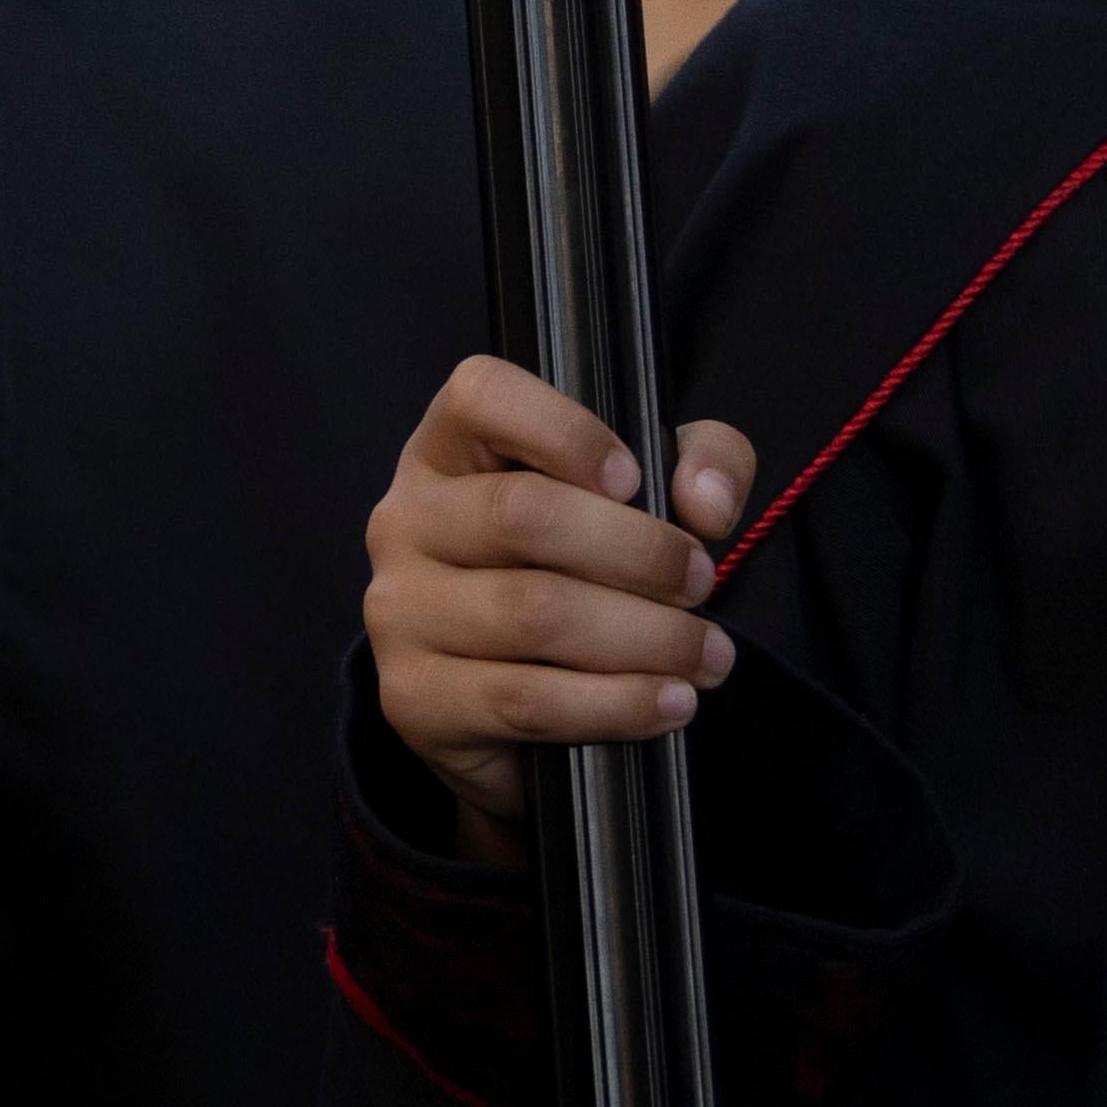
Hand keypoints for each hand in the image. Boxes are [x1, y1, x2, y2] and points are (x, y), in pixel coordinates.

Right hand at [364, 355, 757, 863]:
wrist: (502, 711)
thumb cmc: (571, 578)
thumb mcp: (644, 500)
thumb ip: (700, 466)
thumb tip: (706, 503)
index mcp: (449, 449)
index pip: (481, 395)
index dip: (564, 429)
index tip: (635, 479)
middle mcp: (406, 519)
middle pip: (522, 515)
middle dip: (639, 553)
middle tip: (702, 584)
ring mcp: (400, 611)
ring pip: (532, 614)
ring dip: (644, 639)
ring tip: (706, 656)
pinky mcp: (414, 698)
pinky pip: (526, 700)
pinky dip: (615, 704)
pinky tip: (666, 703)